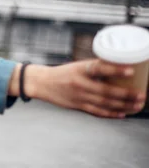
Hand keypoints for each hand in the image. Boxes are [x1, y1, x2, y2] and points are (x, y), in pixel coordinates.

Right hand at [23, 60, 146, 117]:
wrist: (42, 83)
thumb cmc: (62, 73)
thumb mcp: (76, 66)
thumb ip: (94, 68)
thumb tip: (118, 68)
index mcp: (79, 70)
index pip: (100, 68)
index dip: (116, 70)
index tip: (131, 70)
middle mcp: (79, 83)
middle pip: (106, 91)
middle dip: (126, 94)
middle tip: (141, 95)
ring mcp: (79, 96)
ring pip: (105, 103)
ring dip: (123, 105)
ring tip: (137, 105)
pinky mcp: (78, 106)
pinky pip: (97, 112)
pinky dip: (111, 114)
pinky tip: (122, 113)